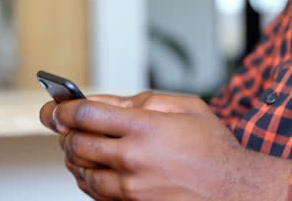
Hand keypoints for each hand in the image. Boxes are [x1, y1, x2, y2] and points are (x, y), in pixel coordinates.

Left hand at [40, 93, 291, 200]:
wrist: (232, 188)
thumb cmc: (213, 147)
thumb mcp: (186, 107)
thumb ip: (145, 100)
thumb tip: (110, 102)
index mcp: (145, 128)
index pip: (86, 115)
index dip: (65, 108)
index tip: (59, 107)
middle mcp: (132, 159)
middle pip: (76, 143)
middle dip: (64, 131)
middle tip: (64, 124)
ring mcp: (131, 187)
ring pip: (81, 171)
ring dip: (73, 155)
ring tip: (79, 144)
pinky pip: (95, 193)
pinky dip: (86, 178)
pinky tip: (92, 167)